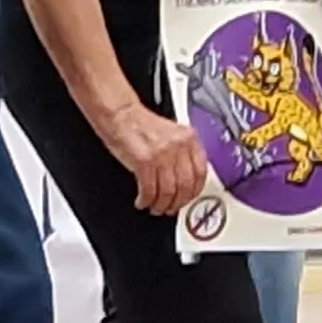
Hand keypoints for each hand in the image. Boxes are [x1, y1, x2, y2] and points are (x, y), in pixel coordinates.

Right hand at [98, 100, 210, 215]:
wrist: (120, 114)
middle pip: (185, 185)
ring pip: (168, 191)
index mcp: (189, 138)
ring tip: (155, 207)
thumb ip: (183, 155)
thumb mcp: (171, 135)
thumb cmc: (140, 124)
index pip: (201, 172)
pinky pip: (149, 189)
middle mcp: (178, 145)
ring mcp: (162, 153)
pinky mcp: (144, 161)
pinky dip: (146, 200)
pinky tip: (142, 201)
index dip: (194, 192)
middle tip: (170, 208)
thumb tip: (186, 182)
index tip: (187, 199)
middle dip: (177, 203)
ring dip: (161, 204)